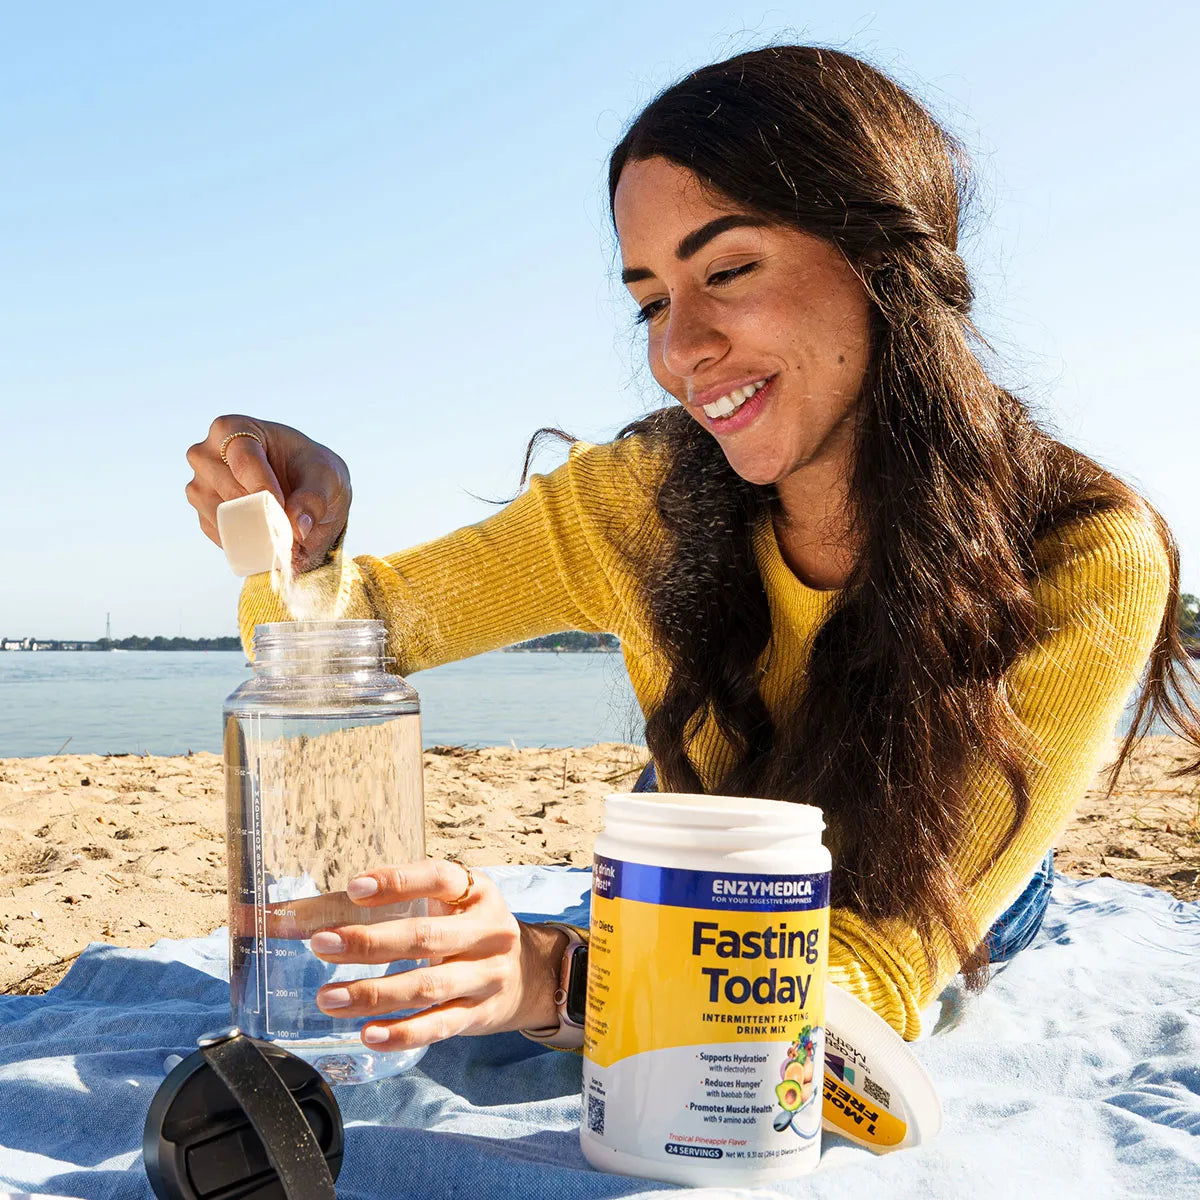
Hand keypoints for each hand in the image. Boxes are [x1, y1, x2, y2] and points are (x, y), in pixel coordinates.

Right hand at [185, 414, 351, 572]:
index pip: (243, 459)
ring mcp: (200, 486)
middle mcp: (206, 454)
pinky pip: (220, 535)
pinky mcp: (204, 515)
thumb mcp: (326, 479)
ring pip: (221, 515)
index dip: (263, 487)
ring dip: (254, 531)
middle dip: (261, 513)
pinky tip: (269, 541)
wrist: (305, 491)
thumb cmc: (313, 472)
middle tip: (289, 532)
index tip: (283, 508)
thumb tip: (297, 526)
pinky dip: (246, 543)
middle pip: (229, 490)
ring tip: (283, 537)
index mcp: (234, 428)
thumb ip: (314, 499)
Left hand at [309, 860, 567, 1051]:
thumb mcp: (442, 905)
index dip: (397, 881)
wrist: (526, 974)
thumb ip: (378, 905)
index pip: (438, 878)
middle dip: (370, 943)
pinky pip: (438, 1026)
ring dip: (373, 994)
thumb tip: (283, 915)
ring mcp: (486, 976)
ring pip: (427, 986)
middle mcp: (487, 931)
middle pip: (426, 937)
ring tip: (328, 997)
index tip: (353, 888)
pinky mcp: (479, 1015)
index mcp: (475, 892)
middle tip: (321, 946)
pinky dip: (402, 1033)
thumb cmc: (464, 930)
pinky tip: (368, 1034)